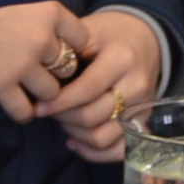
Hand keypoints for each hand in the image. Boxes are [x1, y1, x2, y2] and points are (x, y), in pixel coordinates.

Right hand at [0, 2, 91, 122]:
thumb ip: (46, 13)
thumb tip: (65, 35)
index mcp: (50, 12)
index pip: (82, 39)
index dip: (71, 47)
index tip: (61, 49)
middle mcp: (41, 38)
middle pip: (68, 68)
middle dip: (57, 72)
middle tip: (43, 71)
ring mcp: (22, 63)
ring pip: (51, 93)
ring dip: (43, 94)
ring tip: (30, 89)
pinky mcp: (1, 84)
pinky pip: (24, 111)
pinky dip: (24, 113)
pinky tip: (20, 107)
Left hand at [53, 9, 163, 152]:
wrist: (145, 39)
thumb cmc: (110, 34)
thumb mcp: (89, 31)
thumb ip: (67, 53)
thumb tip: (39, 81)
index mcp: (122, 59)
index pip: (88, 89)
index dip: (60, 102)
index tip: (38, 107)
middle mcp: (137, 86)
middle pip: (93, 116)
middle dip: (63, 118)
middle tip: (47, 110)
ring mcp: (143, 108)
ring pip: (102, 137)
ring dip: (75, 134)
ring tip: (61, 121)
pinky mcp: (143, 123)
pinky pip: (119, 150)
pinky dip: (94, 153)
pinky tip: (75, 141)